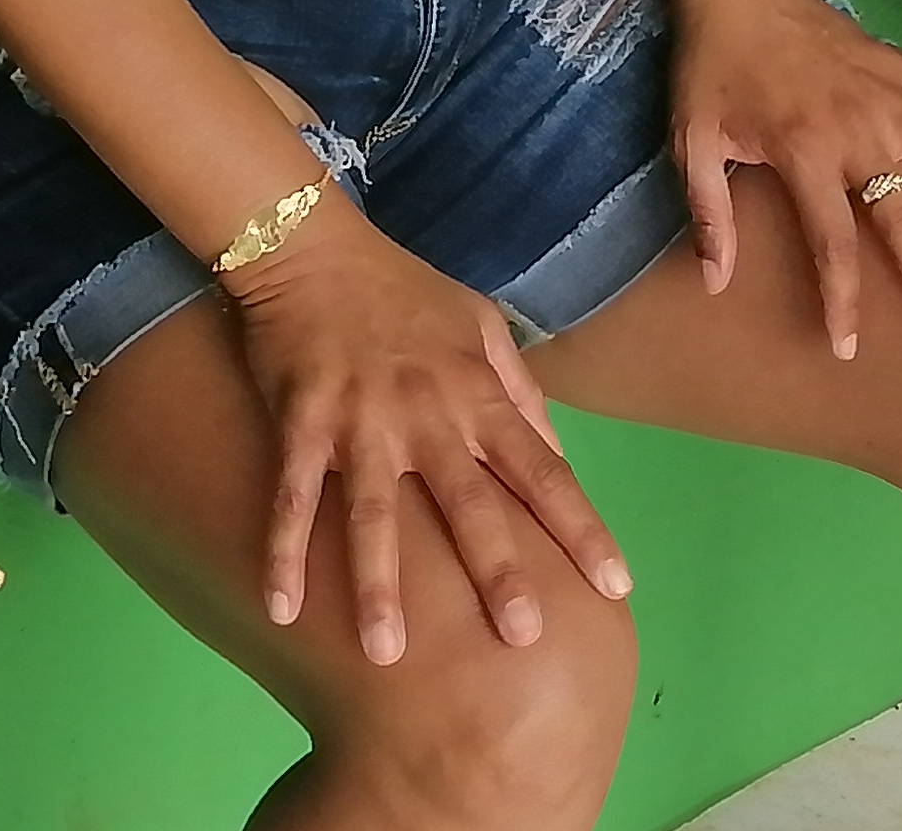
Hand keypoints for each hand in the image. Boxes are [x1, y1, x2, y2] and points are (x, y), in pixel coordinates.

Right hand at [215, 206, 633, 667]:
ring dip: (380, 585)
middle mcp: (428, 414)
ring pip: (374, 513)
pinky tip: (283, 609)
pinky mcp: (302, 421)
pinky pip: (293, 497)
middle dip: (497, 571)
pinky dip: (284, 552)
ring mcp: (361, 420)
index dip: (581, 529)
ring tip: (387, 655)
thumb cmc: (403, 292)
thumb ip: (519, 391)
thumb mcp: (480, 325)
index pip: (544, 470)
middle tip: (522, 638)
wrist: (311, 247)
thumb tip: (555, 455)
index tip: (617, 588)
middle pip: (469, 503)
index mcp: (478, 393)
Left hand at [663, 0, 901, 355]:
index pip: (829, 241)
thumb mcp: (691, 140)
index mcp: (803, 154)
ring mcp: (886, 97)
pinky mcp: (899, 68)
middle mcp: (855, 131)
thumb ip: (708, 212)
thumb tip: (715, 282)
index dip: (839, 298)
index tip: (848, 348)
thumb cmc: (713, 72)